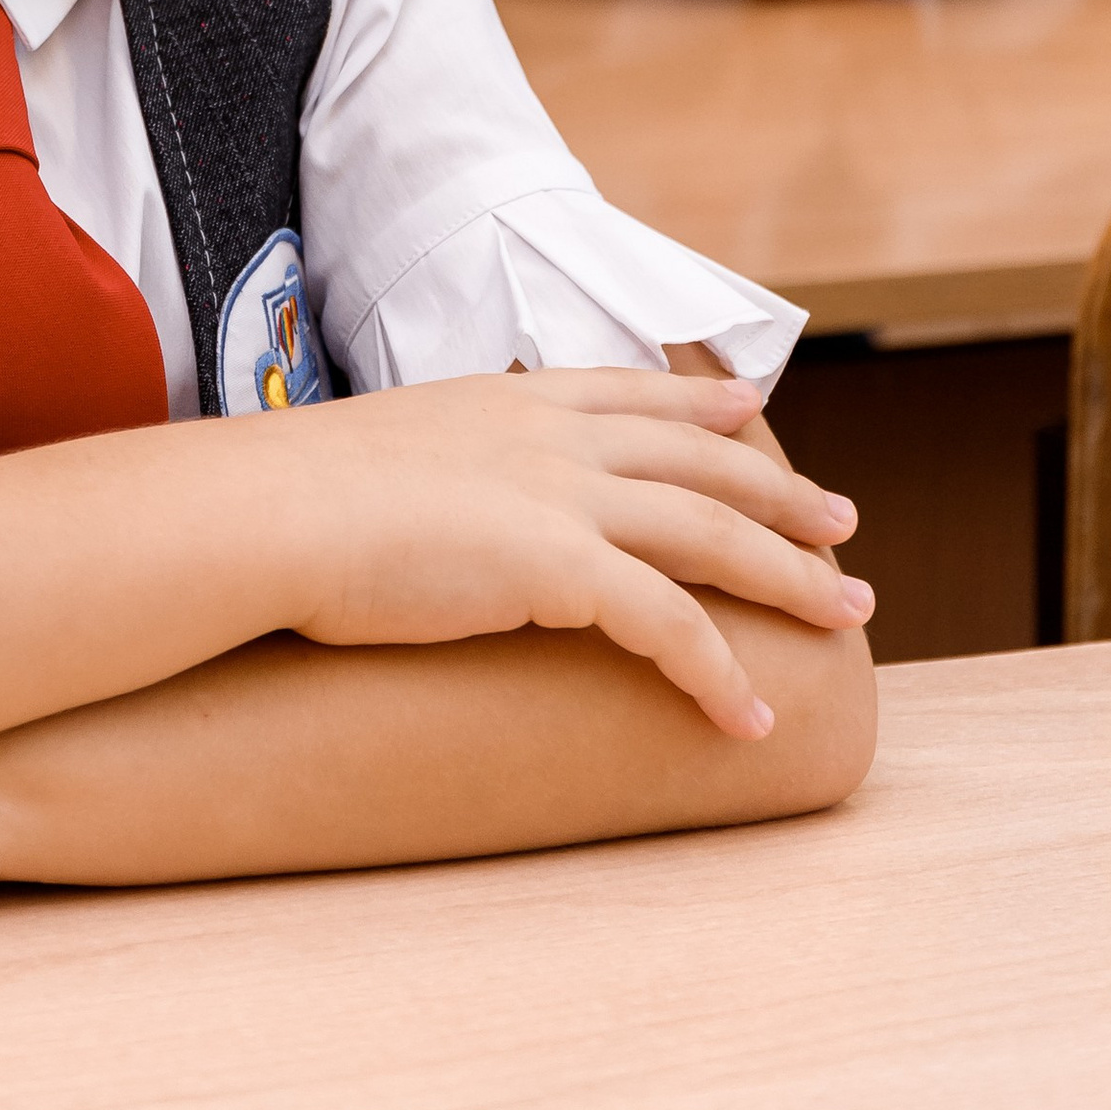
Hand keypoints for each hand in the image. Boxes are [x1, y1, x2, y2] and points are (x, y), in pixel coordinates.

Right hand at [279, 366, 866, 737]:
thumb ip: (419, 469)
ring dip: (791, 574)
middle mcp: (550, 436)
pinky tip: (750, 718)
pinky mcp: (560, 568)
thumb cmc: (283, 500)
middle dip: (781, 490)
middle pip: (701, 458)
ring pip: (715, 532)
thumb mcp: (370, 455)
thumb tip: (406, 506)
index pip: (629, 390)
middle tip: (843, 520)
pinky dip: (719, 675)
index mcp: (506, 400)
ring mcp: (562, 496)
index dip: (700, 402)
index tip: (750, 408)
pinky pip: (672, 627)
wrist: (262, 513)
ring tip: (848, 611)